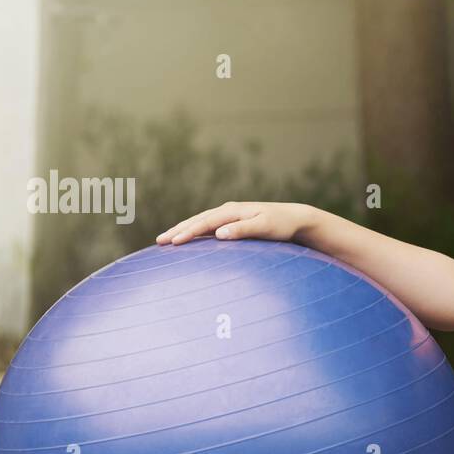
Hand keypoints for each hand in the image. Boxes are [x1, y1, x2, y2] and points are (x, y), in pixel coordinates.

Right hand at [155, 201, 316, 245]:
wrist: (295, 219)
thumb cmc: (281, 224)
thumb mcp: (265, 227)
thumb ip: (243, 230)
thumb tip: (219, 233)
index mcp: (232, 211)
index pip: (205, 222)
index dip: (188, 232)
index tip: (173, 242)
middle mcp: (228, 211)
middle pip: (197, 220)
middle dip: (177, 230)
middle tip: (159, 242)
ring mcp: (229, 216)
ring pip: (200, 222)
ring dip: (183, 230)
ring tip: (166, 240)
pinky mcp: (232, 223)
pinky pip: (208, 227)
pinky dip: (195, 232)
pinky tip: (188, 241)